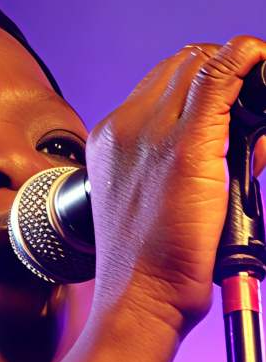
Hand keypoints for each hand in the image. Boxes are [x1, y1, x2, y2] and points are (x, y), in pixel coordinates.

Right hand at [86, 38, 265, 339]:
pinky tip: (262, 65)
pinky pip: (224, 73)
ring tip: (256, 134)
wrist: (141, 300)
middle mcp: (126, 127)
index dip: (206, 85)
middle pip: (184, 64)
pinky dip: (251, 61)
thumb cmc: (153, 266)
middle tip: (253, 120)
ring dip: (244, 77)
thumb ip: (180, 164)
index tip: (232, 113)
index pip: (165, 82)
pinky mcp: (187, 144)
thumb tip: (239, 140)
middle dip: (228, 77)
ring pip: (205, 62)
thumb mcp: (156, 202)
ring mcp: (153, 132)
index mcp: (111, 140)